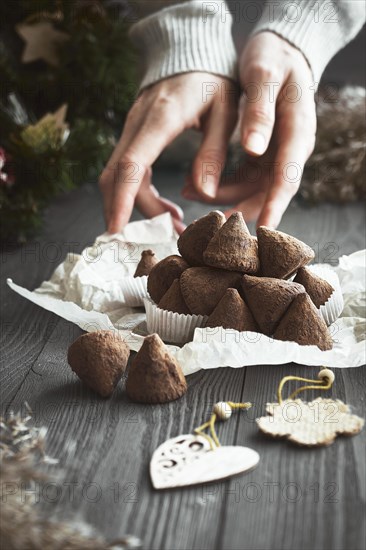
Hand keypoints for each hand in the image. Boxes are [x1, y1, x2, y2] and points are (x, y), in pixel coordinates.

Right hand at [99, 73, 237, 233]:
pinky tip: (168, 209)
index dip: (122, 200)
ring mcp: (132, 129)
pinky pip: (127, 171)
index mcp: (161, 118)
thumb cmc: (213, 79)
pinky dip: (140, 196)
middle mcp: (138, 124)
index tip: (118, 230)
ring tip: (173, 225)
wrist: (191, 52)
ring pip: (117, 176)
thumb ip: (213, 151)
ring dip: (137, 207)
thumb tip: (203, 193)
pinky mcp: (134, 135)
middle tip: (162, 237)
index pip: (131, 165)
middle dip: (128, 212)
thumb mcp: (226, 111)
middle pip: (116, 176)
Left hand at [183, 32, 316, 227]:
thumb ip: (260, 112)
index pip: (287, 178)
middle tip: (208, 224)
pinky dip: (219, 186)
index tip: (261, 231)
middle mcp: (290, 150)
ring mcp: (275, 155)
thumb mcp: (263, 76)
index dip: (274, 206)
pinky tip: (193, 185)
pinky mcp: (261, 156)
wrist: (279, 50)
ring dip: (221, 197)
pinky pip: (241, 180)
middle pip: (268, 192)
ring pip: (250, 190)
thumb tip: (253, 149)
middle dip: (238, 210)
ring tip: (187, 192)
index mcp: (297, 132)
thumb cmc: (273, 58)